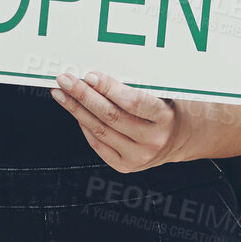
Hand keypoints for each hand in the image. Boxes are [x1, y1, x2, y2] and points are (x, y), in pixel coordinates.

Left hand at [50, 71, 185, 171]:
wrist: (178, 138)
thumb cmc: (166, 109)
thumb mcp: (161, 94)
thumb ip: (136, 87)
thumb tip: (98, 76)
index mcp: (164, 118)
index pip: (133, 102)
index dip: (109, 88)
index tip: (90, 76)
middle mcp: (152, 140)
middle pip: (110, 116)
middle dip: (84, 96)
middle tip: (66, 80)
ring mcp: (138, 156)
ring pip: (100, 130)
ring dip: (77, 110)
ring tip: (62, 94)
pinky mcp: (125, 165)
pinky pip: (98, 144)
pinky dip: (84, 126)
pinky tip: (76, 112)